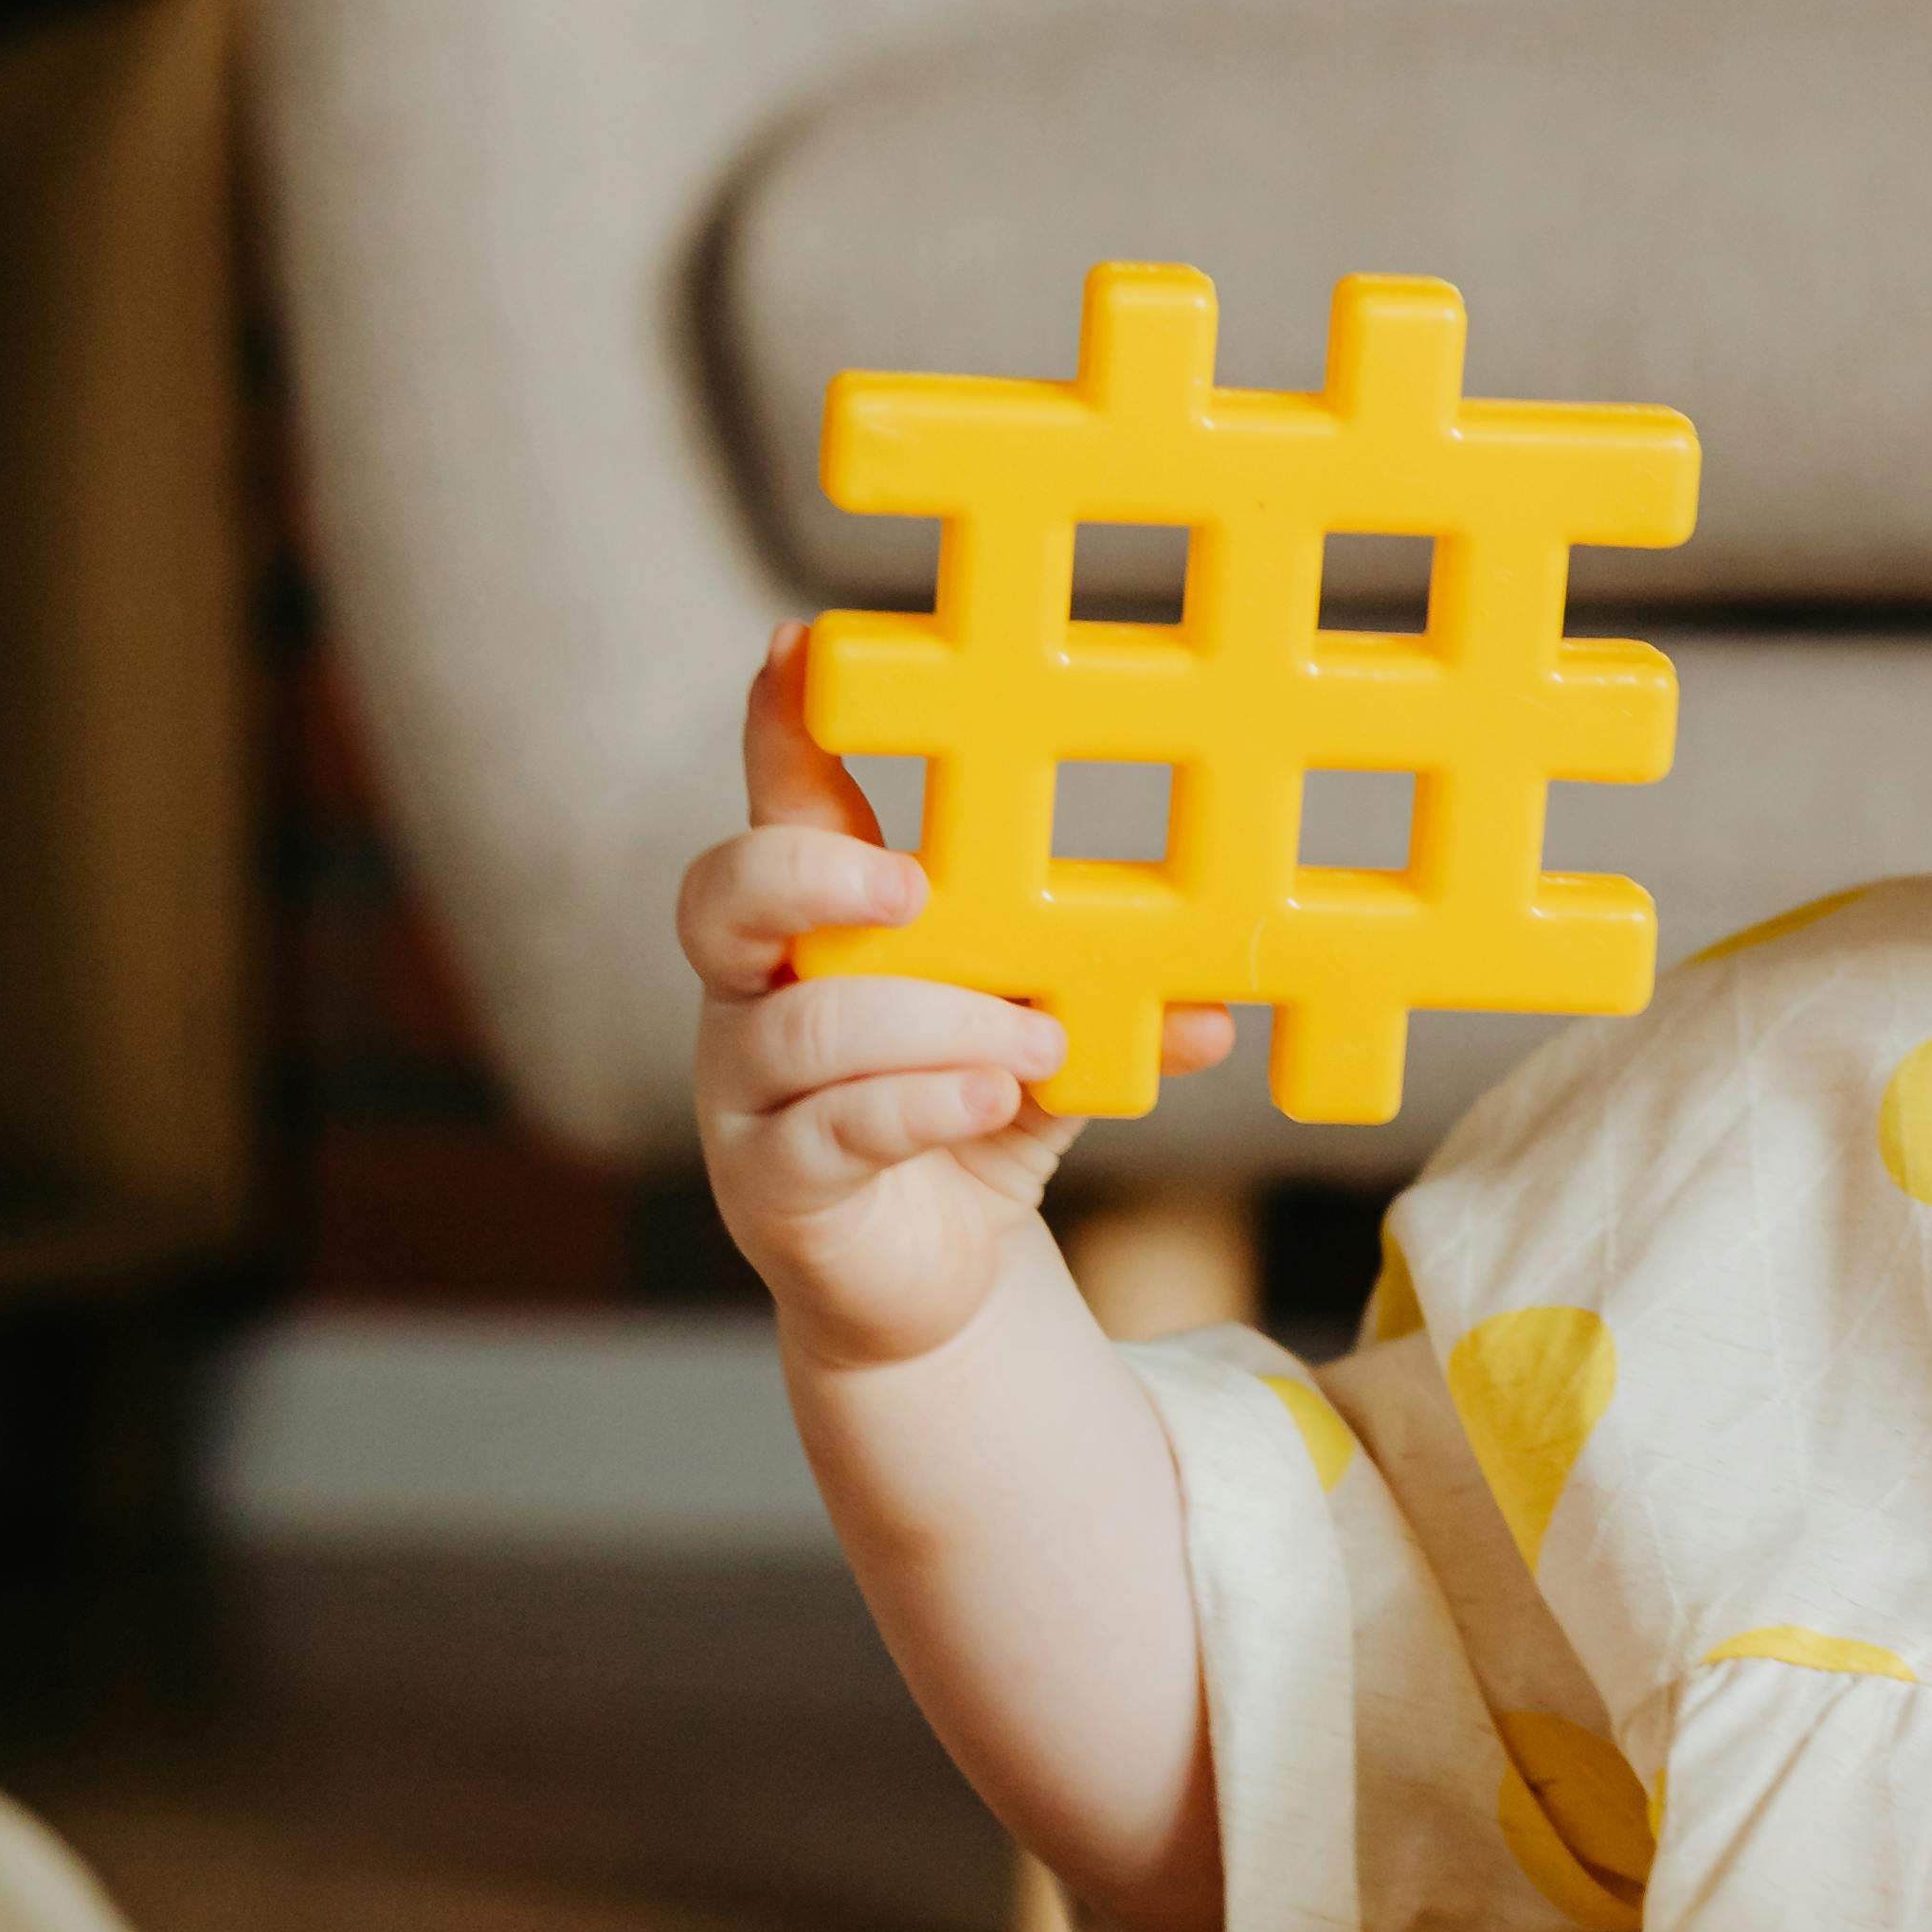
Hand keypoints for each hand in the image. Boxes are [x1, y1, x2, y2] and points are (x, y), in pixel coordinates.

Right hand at [681, 635, 1232, 1376]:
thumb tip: (1210, 1005)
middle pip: (721, 898)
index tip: (798, 648)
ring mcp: (747, 1093)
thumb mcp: (1045, 1042)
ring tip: (1030, 1037)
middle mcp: (755, 996)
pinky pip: (829, 1129)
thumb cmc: (971, 1118)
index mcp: (816, 929)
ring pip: (805, 1026)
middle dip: (809, 872)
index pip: (778, 809)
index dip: (776, 729)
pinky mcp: (771, 1184)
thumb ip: (1105, 1005)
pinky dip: (920, 1102)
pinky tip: (989, 1096)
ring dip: (932, 1020)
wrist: (932, 1283)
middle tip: (911, 882)